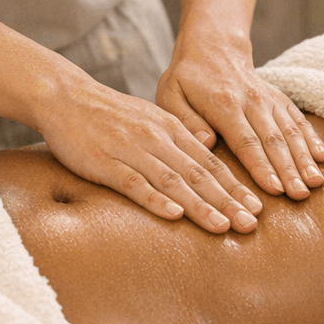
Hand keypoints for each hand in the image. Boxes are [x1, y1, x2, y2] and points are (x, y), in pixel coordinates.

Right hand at [39, 67, 263, 233]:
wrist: (67, 97)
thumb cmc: (111, 115)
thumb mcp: (152, 122)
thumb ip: (178, 144)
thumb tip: (207, 168)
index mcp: (172, 130)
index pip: (211, 163)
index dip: (235, 187)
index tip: (257, 208)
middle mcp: (158, 139)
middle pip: (199, 174)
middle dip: (228, 201)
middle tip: (251, 224)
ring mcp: (132, 151)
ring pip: (173, 181)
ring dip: (200, 205)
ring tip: (223, 226)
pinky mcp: (106, 163)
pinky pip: (134, 183)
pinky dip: (156, 200)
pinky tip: (174, 215)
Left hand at [156, 31, 323, 198]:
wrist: (212, 47)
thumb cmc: (187, 79)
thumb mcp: (171, 95)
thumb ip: (186, 120)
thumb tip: (205, 142)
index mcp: (224, 104)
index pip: (245, 141)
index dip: (260, 166)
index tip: (273, 189)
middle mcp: (252, 100)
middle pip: (273, 140)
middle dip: (289, 170)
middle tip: (300, 195)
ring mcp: (269, 99)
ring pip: (291, 131)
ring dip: (304, 158)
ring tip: (315, 183)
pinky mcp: (280, 99)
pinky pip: (299, 120)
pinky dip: (313, 139)